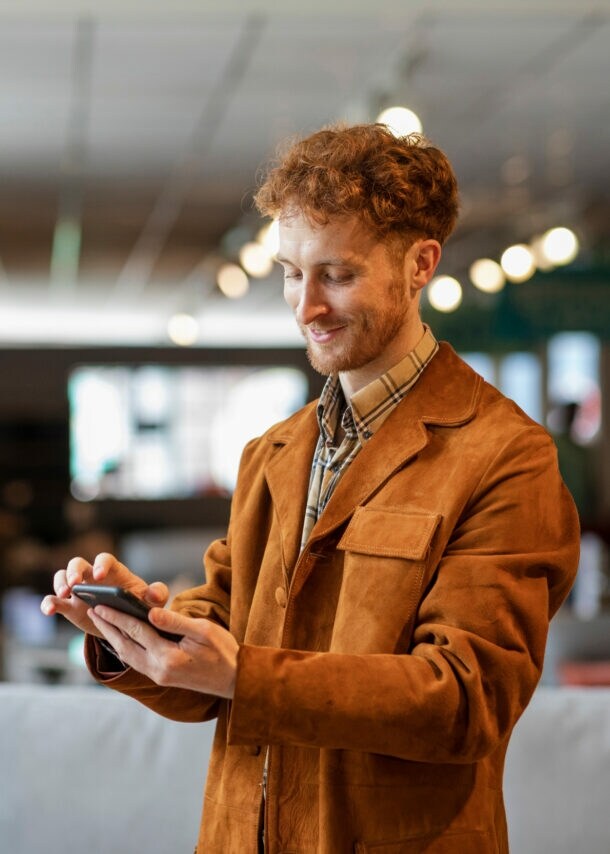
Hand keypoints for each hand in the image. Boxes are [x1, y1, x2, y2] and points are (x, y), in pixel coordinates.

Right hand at [40, 552, 168, 638]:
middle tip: (75, 583)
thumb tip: (155, 592)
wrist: (126, 625)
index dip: (100, 565)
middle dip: (75, 571)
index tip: (99, 577)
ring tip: (62, 595)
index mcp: (113, 572)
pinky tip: (49, 610)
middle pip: (78, 564)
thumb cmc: (138, 606)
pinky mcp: (69, 606)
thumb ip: (157, 594)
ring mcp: (78, 590)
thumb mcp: (151, 601)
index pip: (104, 559)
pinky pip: (53, 600)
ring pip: (62, 577)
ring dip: (60, 583)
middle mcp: (92, 577)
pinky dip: (49, 603)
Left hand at [88, 606, 237, 698]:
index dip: (117, 616)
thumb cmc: (224, 651)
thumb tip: (150, 611)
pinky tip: (121, 640)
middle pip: (125, 645)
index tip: (100, 605)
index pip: (136, 631)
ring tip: (101, 623)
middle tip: (91, 611)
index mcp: (168, 656)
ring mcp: (159, 676)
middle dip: (108, 627)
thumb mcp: (203, 630)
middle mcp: (159, 670)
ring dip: (113, 638)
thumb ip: (175, 622)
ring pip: (128, 656)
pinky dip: (125, 649)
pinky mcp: (163, 678)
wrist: (236, 681)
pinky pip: (136, 662)